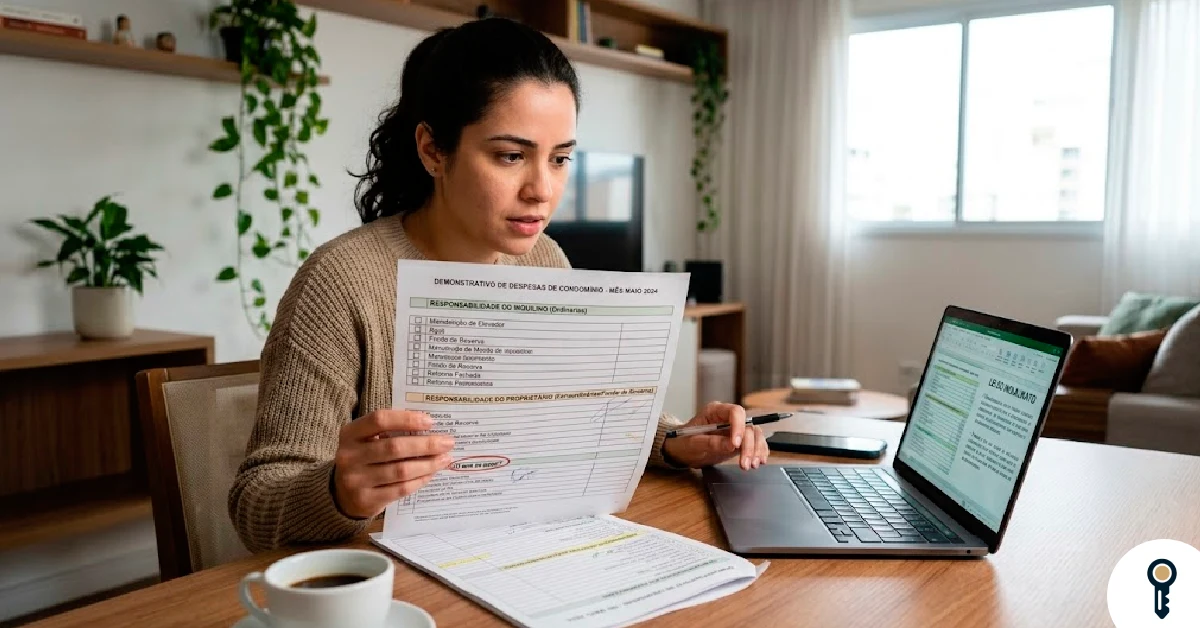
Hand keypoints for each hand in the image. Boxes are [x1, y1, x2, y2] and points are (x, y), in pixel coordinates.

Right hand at [332, 409, 454, 518]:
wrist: (340, 494)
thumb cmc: (362, 459)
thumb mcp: (365, 440)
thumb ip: (389, 432)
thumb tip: (429, 428)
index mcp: (350, 434)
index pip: (379, 420)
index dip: (406, 419)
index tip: (430, 421)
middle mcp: (349, 456)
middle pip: (394, 447)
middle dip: (426, 444)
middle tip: (448, 442)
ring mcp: (356, 480)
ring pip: (400, 471)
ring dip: (427, 464)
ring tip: (444, 459)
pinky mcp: (367, 500)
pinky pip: (400, 489)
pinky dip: (419, 480)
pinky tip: (431, 474)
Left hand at [660, 402, 768, 469]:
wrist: (680, 450)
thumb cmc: (683, 443)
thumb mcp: (692, 444)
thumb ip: (711, 443)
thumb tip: (731, 446)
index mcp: (715, 411)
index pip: (735, 412)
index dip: (739, 427)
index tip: (735, 445)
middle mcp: (728, 418)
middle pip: (748, 425)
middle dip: (749, 445)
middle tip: (745, 463)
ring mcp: (735, 429)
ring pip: (754, 434)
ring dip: (756, 450)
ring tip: (751, 465)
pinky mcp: (739, 441)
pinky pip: (755, 443)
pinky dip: (759, 452)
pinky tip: (758, 462)